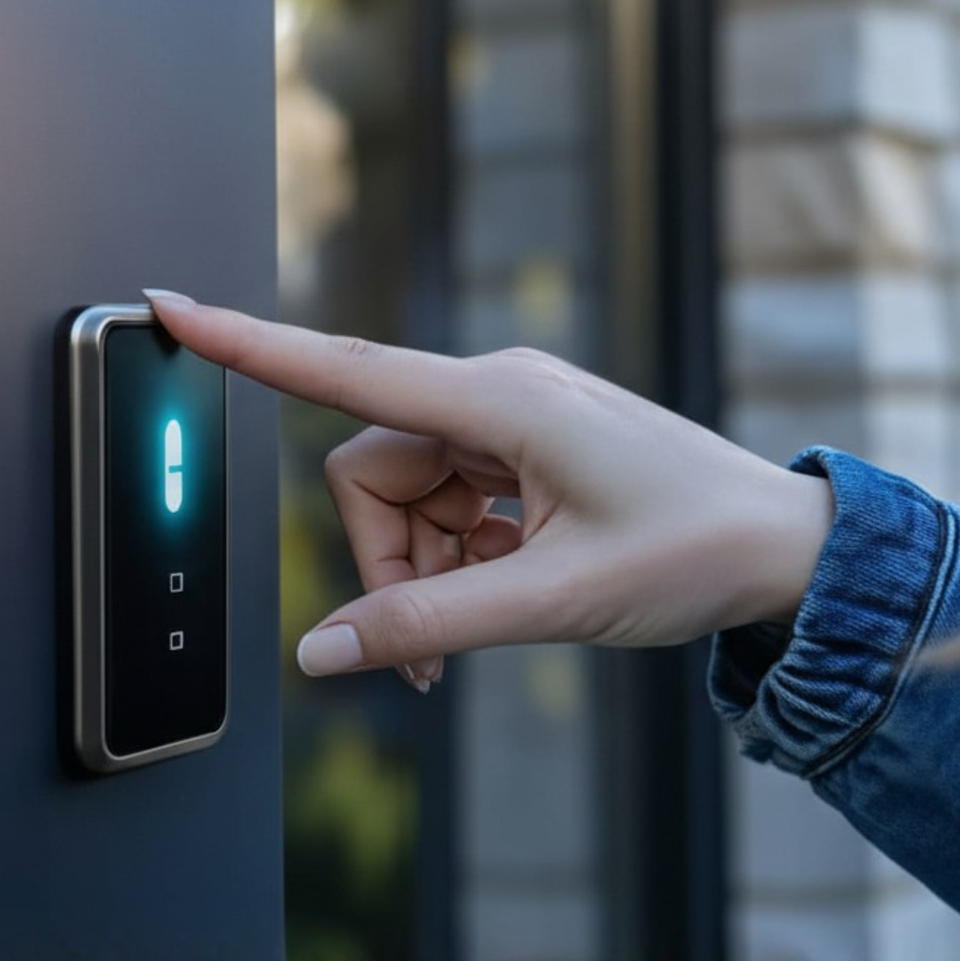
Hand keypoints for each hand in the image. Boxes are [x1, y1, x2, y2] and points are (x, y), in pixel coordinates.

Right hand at [145, 293, 832, 679]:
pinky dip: (458, 555)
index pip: (344, 368)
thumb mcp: (555, 601)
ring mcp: (514, 418)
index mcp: (499, 400)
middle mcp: (497, 393)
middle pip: (369, 469)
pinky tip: (515, 587)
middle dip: (386, 560)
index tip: (170, 306)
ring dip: (427, 567)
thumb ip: (428, 626)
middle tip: (441, 645)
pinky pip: (450, 498)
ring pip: (406, 494)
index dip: (249, 343)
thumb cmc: (695, 552)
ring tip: (495, 622)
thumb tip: (322, 654)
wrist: (788, 549)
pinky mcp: (529, 446)